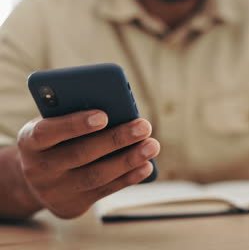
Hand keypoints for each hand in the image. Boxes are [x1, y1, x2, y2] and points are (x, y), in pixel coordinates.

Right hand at [16, 110, 159, 218]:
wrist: (37, 180)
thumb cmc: (56, 140)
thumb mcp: (54, 124)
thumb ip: (75, 115)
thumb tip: (120, 110)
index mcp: (29, 141)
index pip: (48, 132)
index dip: (75, 124)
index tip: (104, 115)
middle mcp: (38, 168)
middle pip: (81, 154)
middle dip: (116, 139)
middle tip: (144, 126)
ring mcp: (55, 191)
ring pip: (96, 175)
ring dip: (128, 160)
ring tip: (152, 145)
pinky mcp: (73, 205)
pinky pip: (105, 190)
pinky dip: (128, 178)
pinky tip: (146, 166)